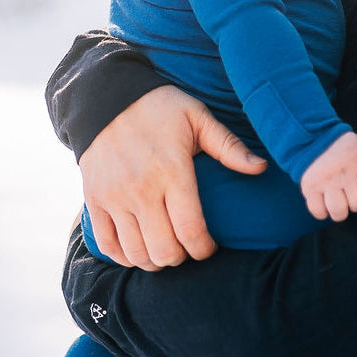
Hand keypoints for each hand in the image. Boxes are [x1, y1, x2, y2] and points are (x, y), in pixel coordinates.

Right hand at [79, 85, 266, 270]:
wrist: (106, 96)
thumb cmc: (159, 106)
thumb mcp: (198, 118)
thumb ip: (229, 146)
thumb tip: (262, 167)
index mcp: (172, 170)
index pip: (191, 231)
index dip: (205, 249)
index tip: (211, 246)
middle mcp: (141, 189)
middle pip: (164, 250)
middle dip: (183, 257)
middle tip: (189, 246)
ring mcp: (114, 197)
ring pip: (137, 253)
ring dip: (156, 260)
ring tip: (168, 247)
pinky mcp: (94, 200)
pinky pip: (107, 245)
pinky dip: (125, 256)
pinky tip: (140, 249)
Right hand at [299, 132, 356, 222]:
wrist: (313, 136)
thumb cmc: (341, 150)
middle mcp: (344, 170)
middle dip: (356, 204)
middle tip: (349, 196)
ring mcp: (326, 179)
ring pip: (339, 211)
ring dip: (340, 211)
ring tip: (338, 203)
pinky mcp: (309, 186)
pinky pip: (318, 212)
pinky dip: (322, 212)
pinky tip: (324, 203)